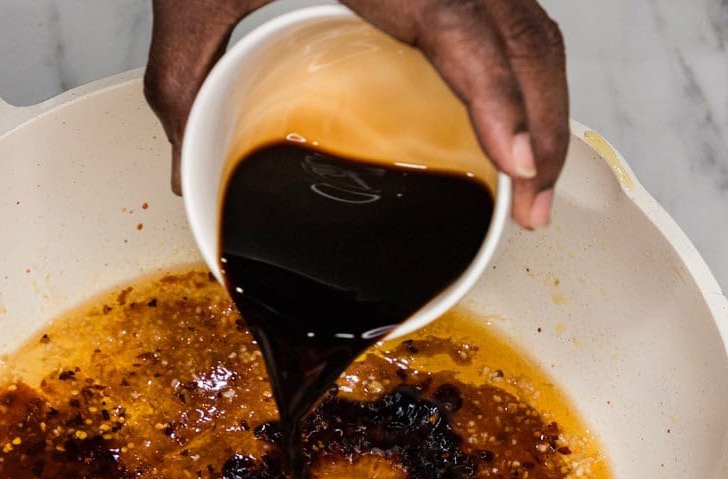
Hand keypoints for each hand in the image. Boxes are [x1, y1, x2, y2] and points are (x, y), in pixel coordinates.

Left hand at [145, 0, 567, 228]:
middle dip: (544, 126)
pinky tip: (515, 126)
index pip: (464, 30)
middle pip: (525, 37)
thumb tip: (190, 168)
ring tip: (532, 183)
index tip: (516, 160)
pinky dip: (525, 74)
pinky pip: (513, 16)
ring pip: (533, 26)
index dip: (500, 96)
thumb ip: (182, 76)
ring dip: (545, 104)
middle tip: (531, 210)